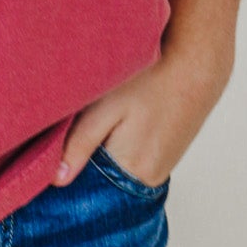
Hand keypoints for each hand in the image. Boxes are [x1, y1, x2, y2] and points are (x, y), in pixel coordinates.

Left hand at [51, 36, 233, 189]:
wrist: (198, 60)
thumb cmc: (151, 77)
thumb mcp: (106, 105)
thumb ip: (79, 143)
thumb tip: (56, 181)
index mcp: (132, 170)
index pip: (86, 185)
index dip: (65, 168)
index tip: (49, 154)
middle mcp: (148, 178)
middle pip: (101, 179)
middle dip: (82, 161)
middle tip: (70, 131)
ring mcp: (160, 169)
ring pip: (115, 169)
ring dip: (100, 154)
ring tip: (97, 122)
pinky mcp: (165, 155)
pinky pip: (130, 160)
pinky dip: (117, 147)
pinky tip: (117, 123)